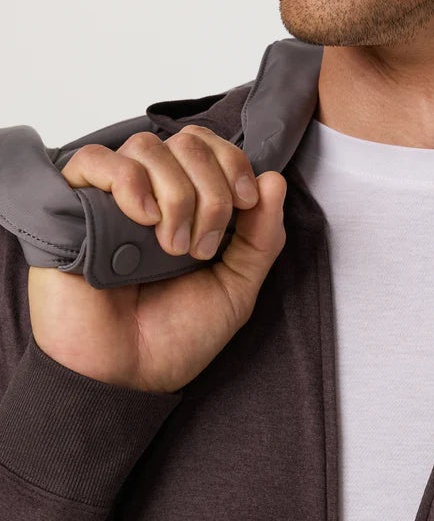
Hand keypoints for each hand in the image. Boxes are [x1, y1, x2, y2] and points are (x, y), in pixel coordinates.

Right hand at [27, 126, 286, 393]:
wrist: (128, 378)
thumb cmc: (176, 336)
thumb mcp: (238, 287)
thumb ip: (262, 237)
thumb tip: (274, 179)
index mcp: (190, 203)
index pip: (212, 145)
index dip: (234, 163)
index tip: (244, 204)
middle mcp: (152, 193)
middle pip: (186, 142)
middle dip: (211, 189)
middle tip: (205, 246)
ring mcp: (111, 198)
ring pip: (146, 147)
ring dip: (175, 193)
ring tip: (172, 247)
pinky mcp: (71, 208)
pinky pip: (93, 160)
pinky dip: (126, 180)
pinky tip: (142, 219)